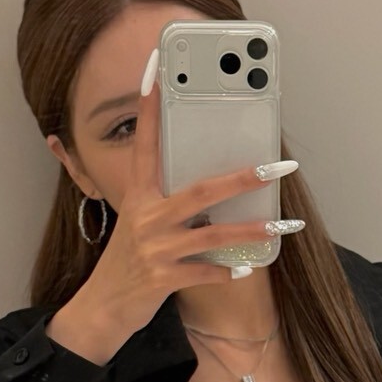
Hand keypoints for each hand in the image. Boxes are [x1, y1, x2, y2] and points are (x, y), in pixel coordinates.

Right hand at [48, 52, 300, 362]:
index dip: (151, 109)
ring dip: (248, 230)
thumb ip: (169, 204)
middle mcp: (145, 218)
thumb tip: (215, 192)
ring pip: (210, 234)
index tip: (158, 73)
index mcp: (139, 197)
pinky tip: (246, 268)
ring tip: (278, 225)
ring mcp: (153, 249)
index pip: (146, 145)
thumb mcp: (141, 225)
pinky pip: (203, 272)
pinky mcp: (161, 278)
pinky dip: (226, 271)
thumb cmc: (129, 263)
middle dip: (241, 178)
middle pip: (199, 190)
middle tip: (276, 167)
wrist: (103, 308)